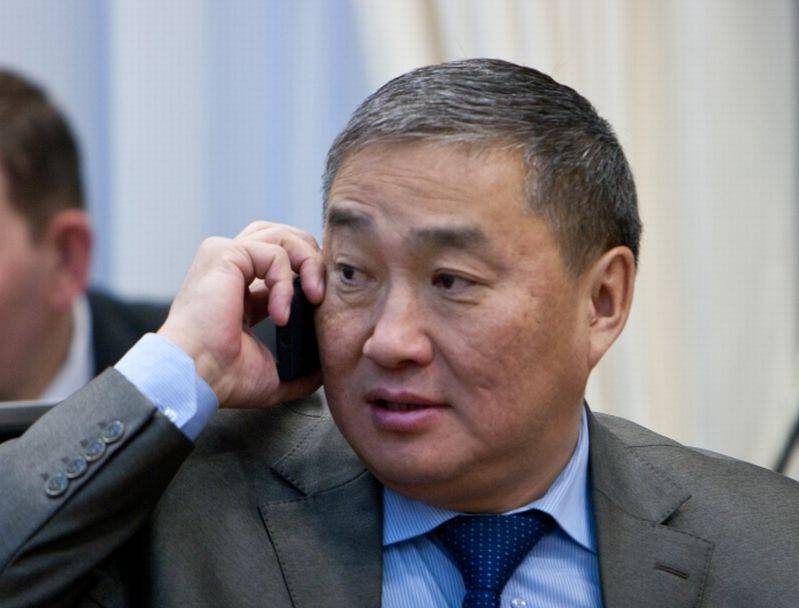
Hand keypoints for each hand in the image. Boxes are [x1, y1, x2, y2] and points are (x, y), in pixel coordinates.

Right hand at [157, 221, 324, 407]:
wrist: (197, 376)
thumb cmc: (224, 378)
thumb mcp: (274, 373)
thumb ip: (300, 367)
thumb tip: (324, 369)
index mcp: (242, 290)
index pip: (283, 262)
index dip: (310, 274)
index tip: (324, 303)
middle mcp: (232, 268)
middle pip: (286, 237)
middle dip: (313, 259)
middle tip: (324, 293)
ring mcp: (226, 257)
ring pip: (284, 236)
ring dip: (309, 264)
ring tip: (315, 297)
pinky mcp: (224, 253)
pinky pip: (274, 253)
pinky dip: (286, 282)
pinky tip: (281, 314)